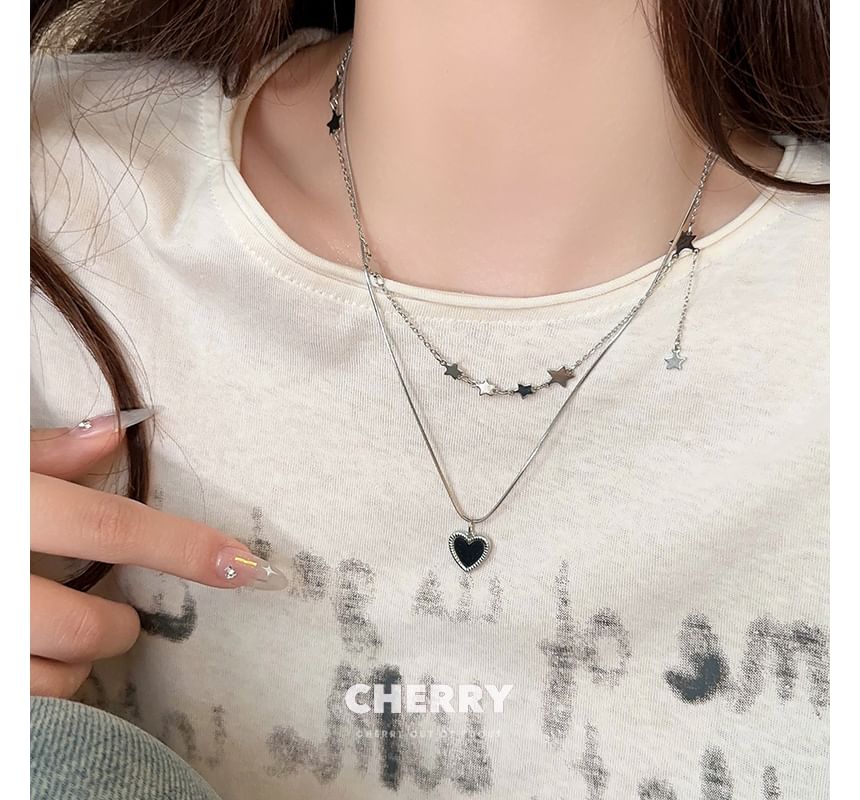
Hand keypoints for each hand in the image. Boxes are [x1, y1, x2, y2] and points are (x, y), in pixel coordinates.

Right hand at [30, 409, 285, 697]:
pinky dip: (52, 684)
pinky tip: (40, 658)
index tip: (245, 565)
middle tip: (119, 615)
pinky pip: (35, 702)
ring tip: (67, 635)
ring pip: (62, 671)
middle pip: (91, 624)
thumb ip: (49, 452)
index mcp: (14, 510)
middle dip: (120, 627)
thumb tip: (121, 428)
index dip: (184, 548)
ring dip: (84, 658)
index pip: (112, 528)